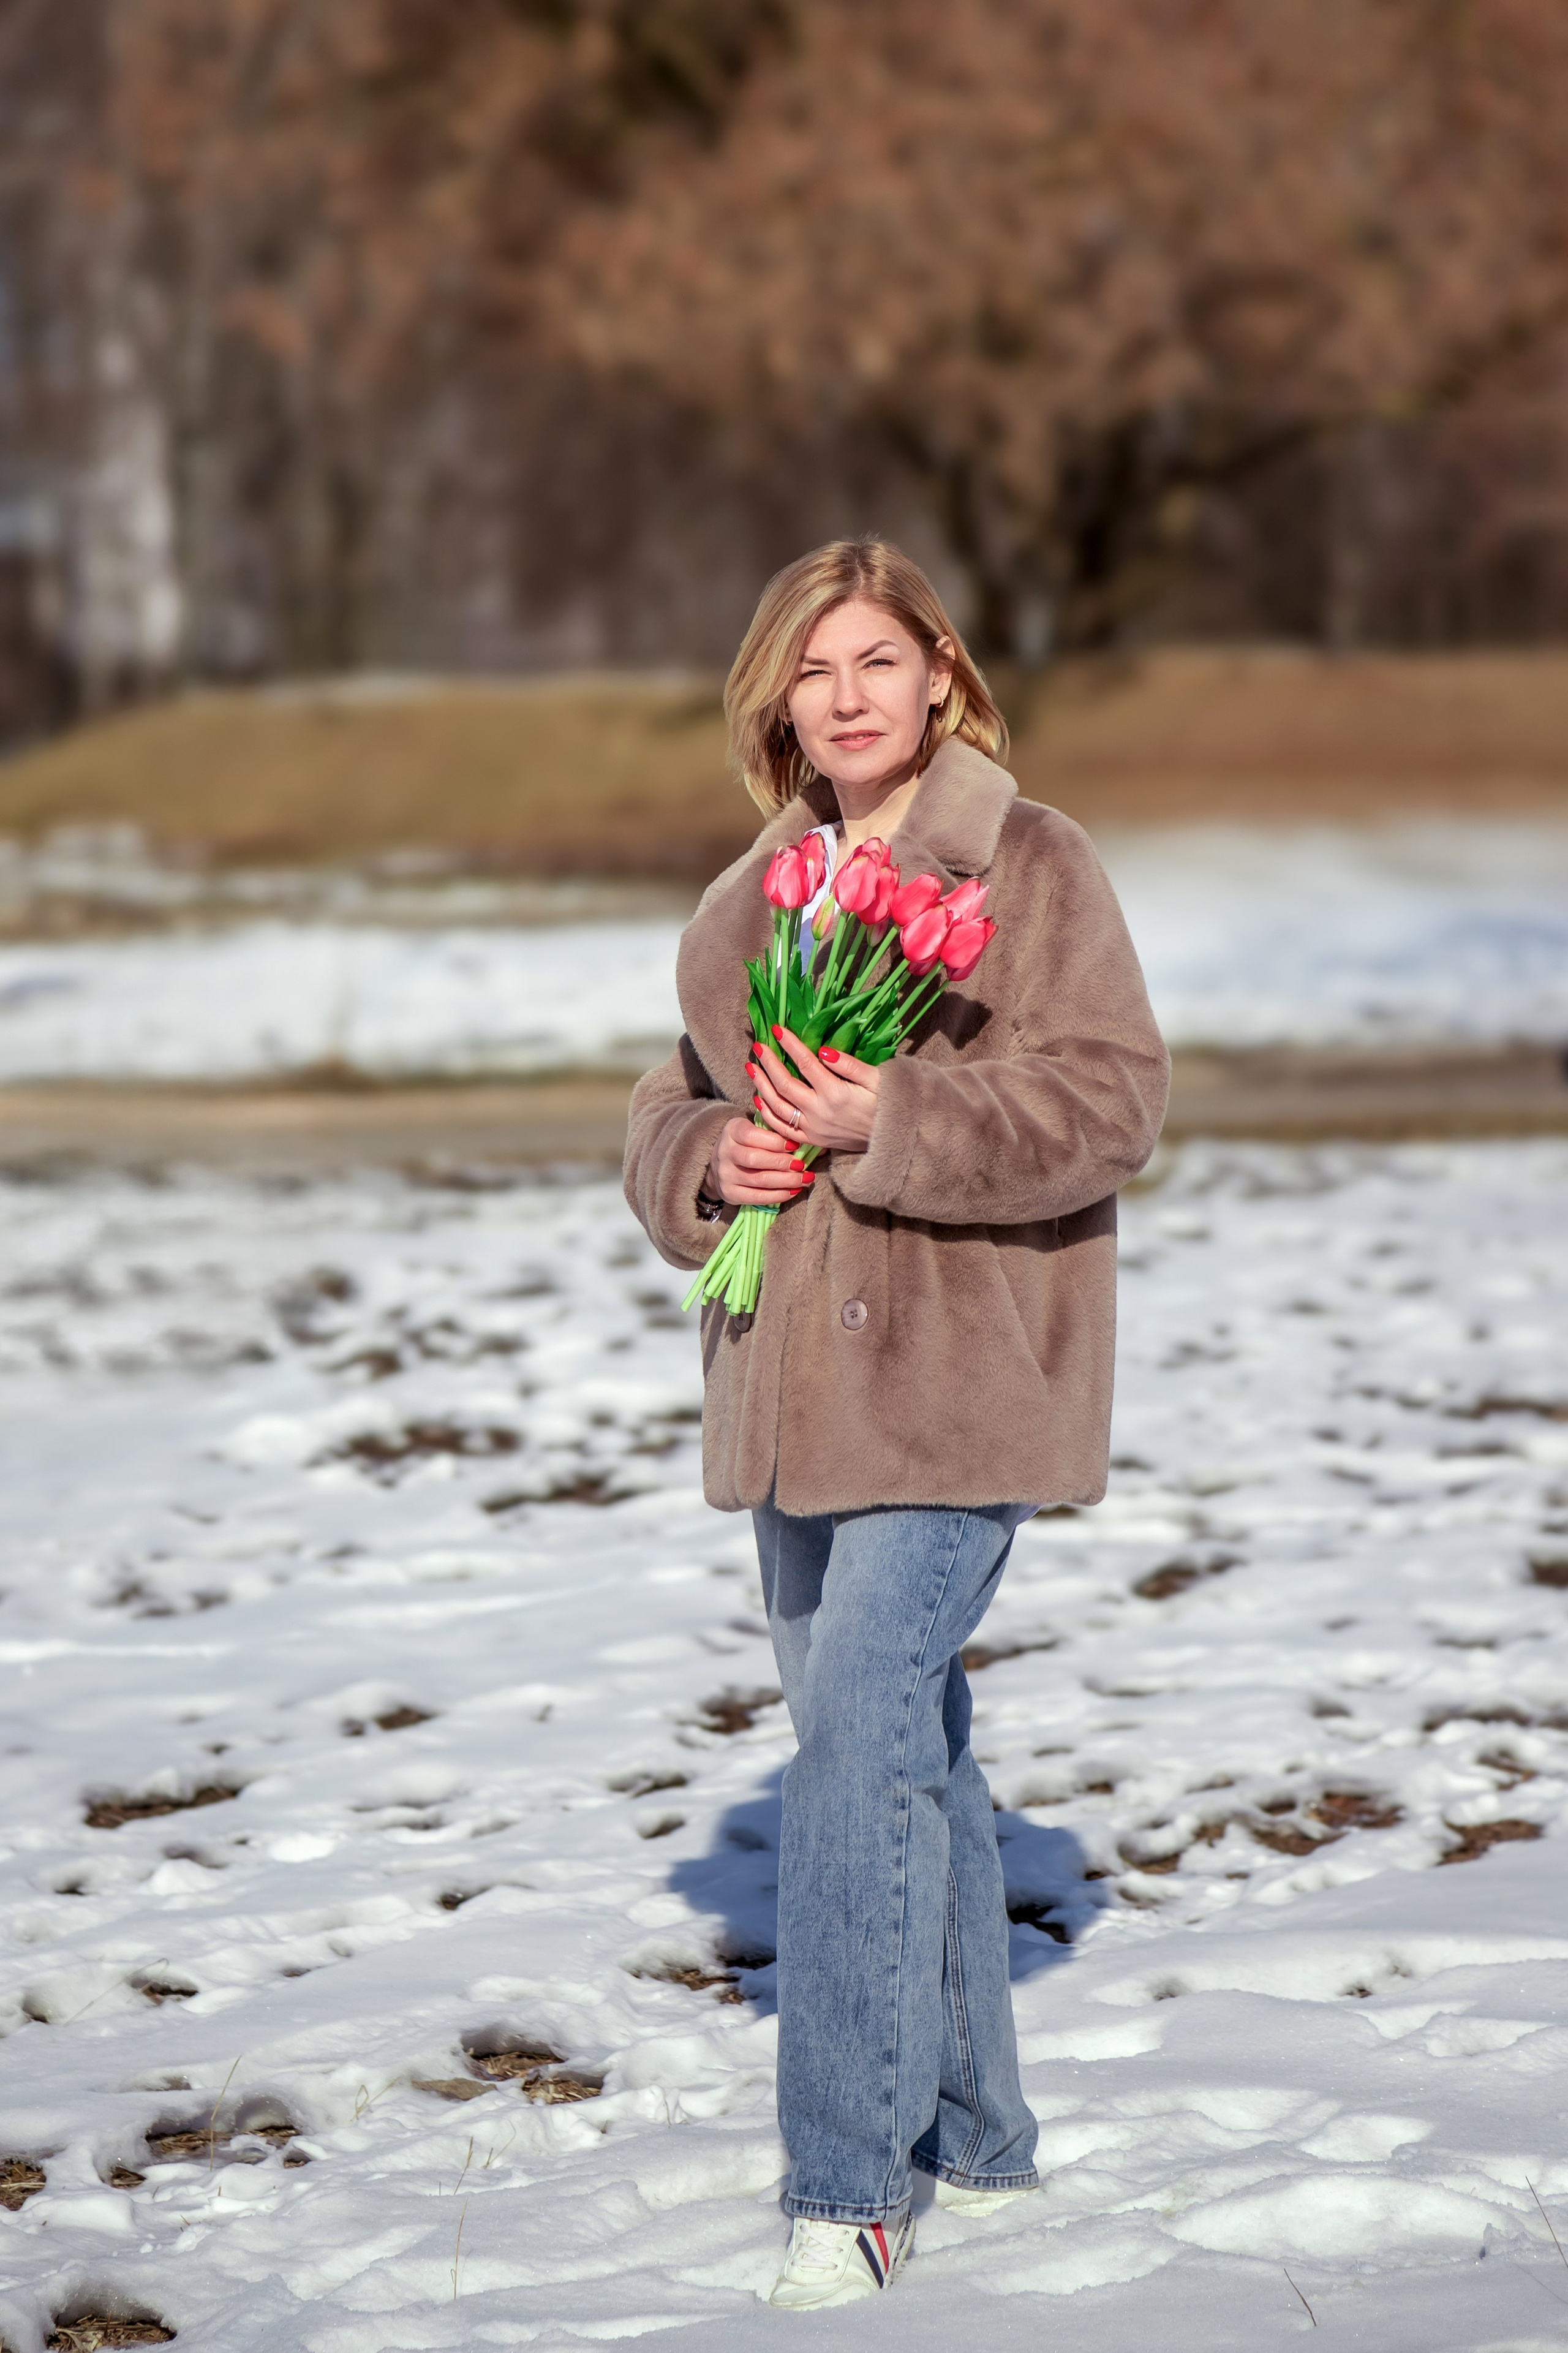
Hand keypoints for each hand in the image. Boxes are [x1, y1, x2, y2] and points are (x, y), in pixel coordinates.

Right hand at [705, 1115, 814, 1206]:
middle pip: (755, 1159)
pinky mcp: (729, 1193)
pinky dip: (778, 1195)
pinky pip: (757, 1197)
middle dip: (782, 1163)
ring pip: (759, 1180)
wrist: (722, 1164)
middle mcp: (724, 1152)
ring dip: (786, 1181)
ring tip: (804, 1179)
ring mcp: (725, 1174)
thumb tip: (817, 1146)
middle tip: (801, 1165)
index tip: (795, 1145)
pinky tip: (793, 1191)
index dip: (776, 1142)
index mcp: (731, 1130)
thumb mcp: (756, 1130)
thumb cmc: (747, 1144)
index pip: (752, 1135)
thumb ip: (779, 1133)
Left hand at [750, 1026, 880, 1152]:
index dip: (790, 1044)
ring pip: (778, 1107)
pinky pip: (782, 1128)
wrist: (891, 1139)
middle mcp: (820, 1112)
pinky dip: (767, 1114)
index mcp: (835, 1093)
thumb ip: (849, 1064)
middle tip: (758, 1046)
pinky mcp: (812, 1140)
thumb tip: (824, 1050)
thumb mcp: (877, 1079)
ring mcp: (813, 1128)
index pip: (806, 1064)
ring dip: (761, 1086)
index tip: (777, 1029)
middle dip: (768, 1063)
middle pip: (785, 1085)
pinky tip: (759, 1099)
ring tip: (752, 1067)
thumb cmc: (888, 1104)